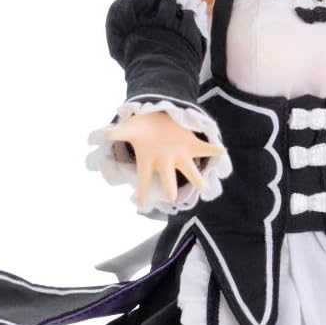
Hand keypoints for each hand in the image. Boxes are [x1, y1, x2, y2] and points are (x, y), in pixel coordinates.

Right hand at [106, 109, 225, 207]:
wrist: (156, 119)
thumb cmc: (141, 128)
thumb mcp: (128, 128)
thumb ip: (117, 133)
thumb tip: (104, 135)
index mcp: (150, 162)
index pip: (144, 180)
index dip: (143, 192)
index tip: (141, 205)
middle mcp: (166, 163)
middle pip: (168, 179)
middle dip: (170, 187)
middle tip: (171, 197)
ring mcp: (180, 155)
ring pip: (189, 170)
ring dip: (197, 178)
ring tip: (204, 187)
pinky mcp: (190, 145)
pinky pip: (203, 149)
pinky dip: (212, 150)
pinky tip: (222, 151)